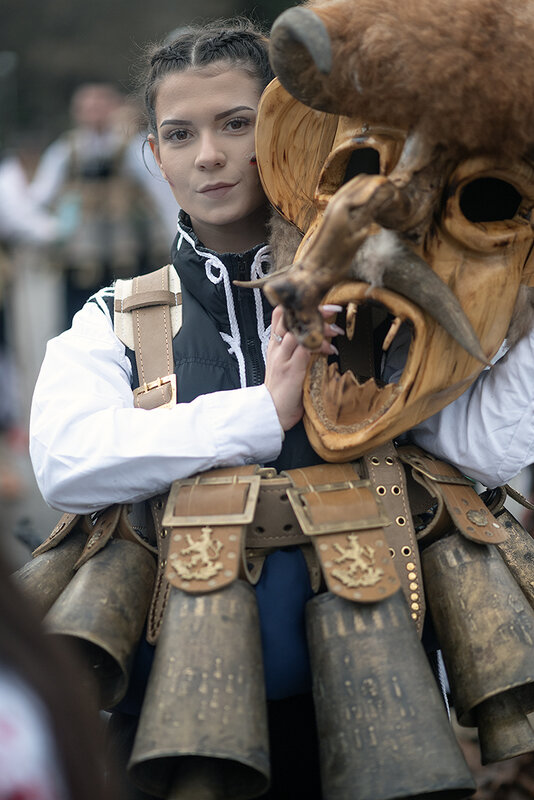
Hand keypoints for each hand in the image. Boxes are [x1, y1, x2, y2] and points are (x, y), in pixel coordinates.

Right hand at [264, 304, 341, 430]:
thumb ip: (298, 351)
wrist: (272, 413)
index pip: (280, 315)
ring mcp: (283, 358)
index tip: (314, 300)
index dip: (295, 304)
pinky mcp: (292, 369)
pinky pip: (306, 349)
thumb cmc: (283, 391)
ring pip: (298, 330)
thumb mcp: (288, 366)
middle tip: (333, 307)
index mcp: (274, 346)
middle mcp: (277, 348)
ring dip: (320, 326)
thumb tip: (320, 338)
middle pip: (290, 317)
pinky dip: (319, 345)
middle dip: (311, 309)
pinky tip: (330, 347)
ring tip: (335, 327)